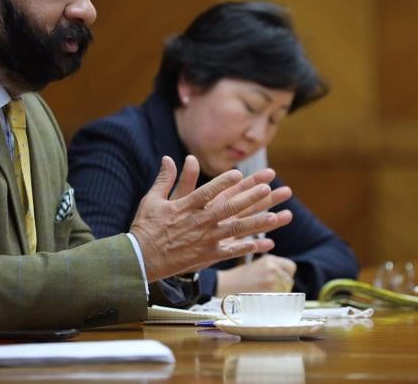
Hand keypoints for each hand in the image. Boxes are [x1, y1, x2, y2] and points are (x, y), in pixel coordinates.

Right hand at [130, 155, 292, 281]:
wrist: (141, 260)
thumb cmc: (146, 228)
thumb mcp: (152, 200)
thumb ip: (165, 179)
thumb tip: (168, 158)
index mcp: (185, 208)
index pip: (207, 192)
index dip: (222, 183)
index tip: (238, 173)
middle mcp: (198, 223)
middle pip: (228, 209)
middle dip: (249, 198)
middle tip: (268, 189)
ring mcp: (205, 240)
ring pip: (236, 230)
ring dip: (256, 223)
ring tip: (275, 216)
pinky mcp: (207, 255)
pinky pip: (232, 251)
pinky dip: (248, 247)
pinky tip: (264, 244)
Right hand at [216, 255, 297, 295]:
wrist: (224, 286)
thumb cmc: (239, 278)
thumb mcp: (257, 265)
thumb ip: (274, 267)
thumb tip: (287, 276)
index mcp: (270, 259)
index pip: (291, 267)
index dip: (286, 275)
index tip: (280, 280)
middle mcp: (272, 268)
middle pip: (289, 281)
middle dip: (283, 287)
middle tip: (269, 291)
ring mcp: (271, 281)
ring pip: (285, 291)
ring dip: (279, 295)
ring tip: (264, 295)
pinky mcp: (268, 294)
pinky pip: (279, 301)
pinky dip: (275, 303)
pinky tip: (264, 302)